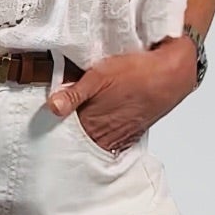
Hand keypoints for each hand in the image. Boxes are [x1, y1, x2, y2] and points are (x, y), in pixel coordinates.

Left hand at [46, 38, 196, 151]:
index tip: (42, 123)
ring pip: (94, 142)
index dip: (52, 127)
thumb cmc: (137, 73)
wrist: (171, 74)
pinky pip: (111, 141)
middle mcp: (104, 136)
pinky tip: (100, 126)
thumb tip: (53, 107)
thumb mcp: (99, 75)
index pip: (63, 134)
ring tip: (78, 121)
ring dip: (85, 135)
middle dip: (66, 133)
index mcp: (92, 124)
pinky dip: (102, 136)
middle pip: (77, 141)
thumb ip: (73, 94)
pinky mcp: (131, 134)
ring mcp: (119, 137)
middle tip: (57, 123)